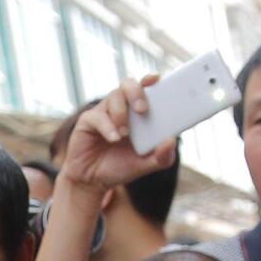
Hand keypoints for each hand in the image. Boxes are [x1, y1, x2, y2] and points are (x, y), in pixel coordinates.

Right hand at [58, 75, 175, 199]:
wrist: (93, 180)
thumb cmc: (120, 166)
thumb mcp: (145, 164)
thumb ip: (162, 156)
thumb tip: (172, 141)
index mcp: (138, 112)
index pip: (146, 88)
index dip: (151, 80)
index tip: (157, 80)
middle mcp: (122, 107)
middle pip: (129, 84)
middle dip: (137, 92)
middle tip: (143, 110)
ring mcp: (105, 112)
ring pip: (114, 96)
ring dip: (121, 113)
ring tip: (124, 134)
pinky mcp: (88, 121)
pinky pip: (98, 116)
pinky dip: (107, 127)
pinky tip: (113, 139)